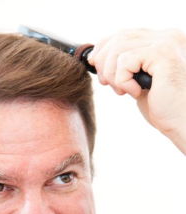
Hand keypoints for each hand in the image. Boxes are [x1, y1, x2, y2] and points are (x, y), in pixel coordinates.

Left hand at [88, 29, 185, 153]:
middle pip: (119, 37)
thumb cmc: (163, 107)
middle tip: (107, 84)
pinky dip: (123, 80)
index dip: (104, 47)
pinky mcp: (162, 54)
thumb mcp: (139, 81)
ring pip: (119, 49)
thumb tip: (97, 58)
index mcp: (161, 41)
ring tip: (123, 91)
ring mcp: (166, 43)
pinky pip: (126, 61)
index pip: (125, 33)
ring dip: (113, 74)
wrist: (182, 121)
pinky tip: (136, 92)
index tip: (94, 63)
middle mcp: (166, 37)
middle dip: (104, 62)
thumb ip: (125, 67)